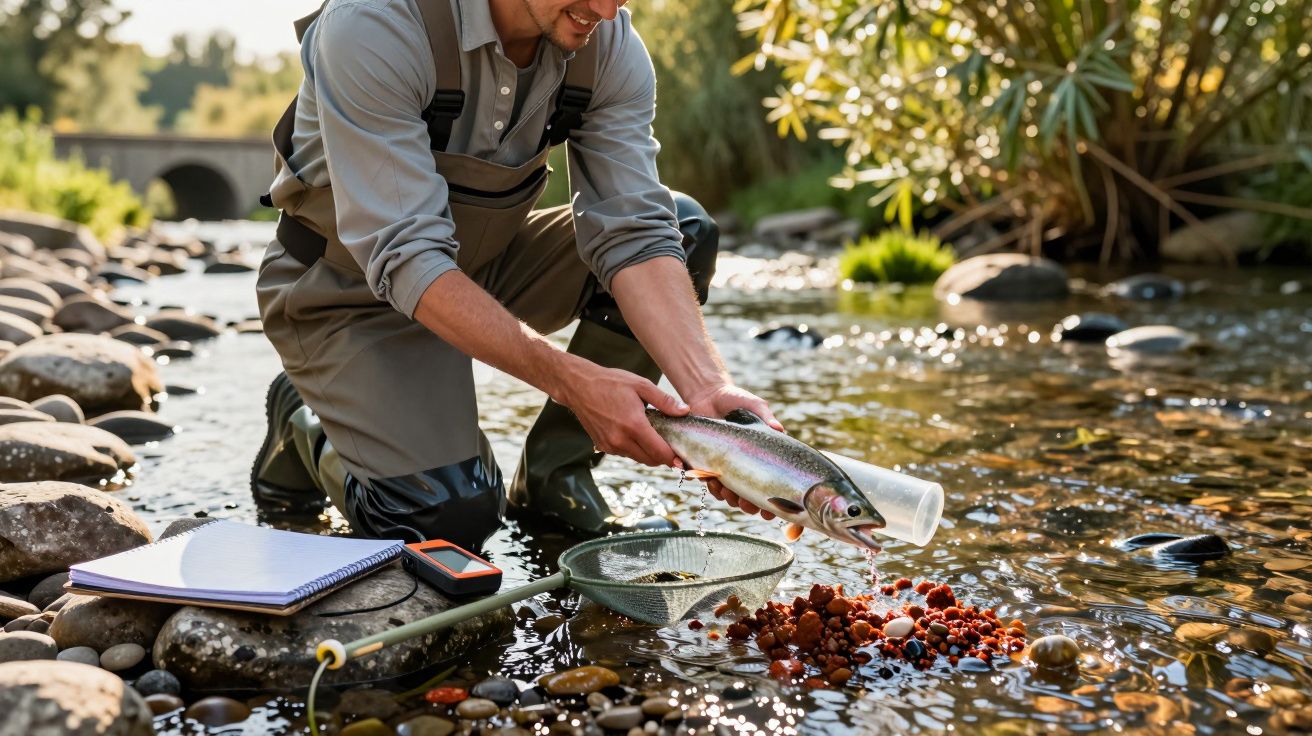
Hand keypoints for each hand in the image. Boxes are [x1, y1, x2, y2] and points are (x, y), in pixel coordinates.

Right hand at [555, 360, 688, 466]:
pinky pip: (625, 453)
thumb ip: (665, 401)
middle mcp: (621, 440)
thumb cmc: (611, 382)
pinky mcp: (603, 446)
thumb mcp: (641, 385)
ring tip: (654, 438)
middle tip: (672, 448)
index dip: (674, 458)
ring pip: (638, 458)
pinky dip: (635, 449)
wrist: (579, 386)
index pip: (660, 453)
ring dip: (649, 453)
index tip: (682, 458)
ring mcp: (610, 445)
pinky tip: (636, 435)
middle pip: (650, 460)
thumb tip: (685, 411)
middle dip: (663, 457)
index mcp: (634, 425)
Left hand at [683, 382, 782, 520]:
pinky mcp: (706, 463)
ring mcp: (725, 467)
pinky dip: (708, 483)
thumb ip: (766, 417)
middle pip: (750, 498)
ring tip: (725, 488)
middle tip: (746, 503)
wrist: (706, 394)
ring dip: (728, 497)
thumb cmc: (735, 399)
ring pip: (729, 495)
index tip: (772, 510)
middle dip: (749, 506)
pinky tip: (709, 478)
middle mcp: (745, 466)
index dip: (773, 503)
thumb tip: (779, 428)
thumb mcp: (753, 406)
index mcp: (761, 457)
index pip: (772, 486)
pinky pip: (708, 481)